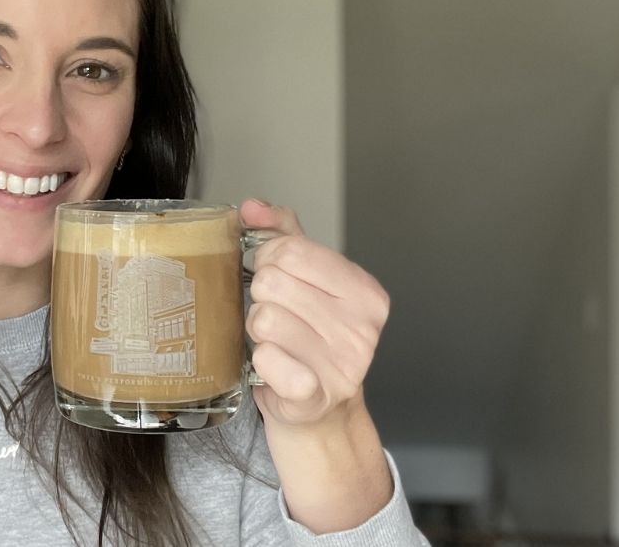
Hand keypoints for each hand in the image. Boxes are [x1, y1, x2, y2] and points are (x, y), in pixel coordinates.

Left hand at [241, 200, 389, 429]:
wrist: (320, 411)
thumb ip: (282, 235)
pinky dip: (262, 362)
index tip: (272, 275)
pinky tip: (275, 367)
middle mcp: (362, 327)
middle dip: (261, 297)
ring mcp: (343, 364)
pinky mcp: (316, 396)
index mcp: (365, 291)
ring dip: (257, 331)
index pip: (293, 250)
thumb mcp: (305, 281)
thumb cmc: (309, 340)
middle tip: (276, 316)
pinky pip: (269, 360)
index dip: (268, 259)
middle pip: (273, 282)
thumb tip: (253, 207)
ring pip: (264, 318)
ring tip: (275, 342)